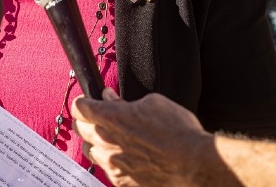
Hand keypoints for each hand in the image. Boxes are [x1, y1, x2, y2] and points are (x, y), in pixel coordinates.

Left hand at [71, 88, 213, 185]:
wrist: (195, 164)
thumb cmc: (178, 132)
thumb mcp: (153, 104)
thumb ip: (125, 101)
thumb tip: (110, 97)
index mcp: (112, 117)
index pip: (79, 107)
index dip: (83, 102)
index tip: (88, 102)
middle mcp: (106, 141)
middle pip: (80, 128)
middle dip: (87, 120)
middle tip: (98, 118)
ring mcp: (113, 163)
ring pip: (89, 150)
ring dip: (95, 142)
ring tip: (110, 138)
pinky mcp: (121, 181)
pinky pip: (105, 169)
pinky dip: (110, 161)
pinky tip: (123, 157)